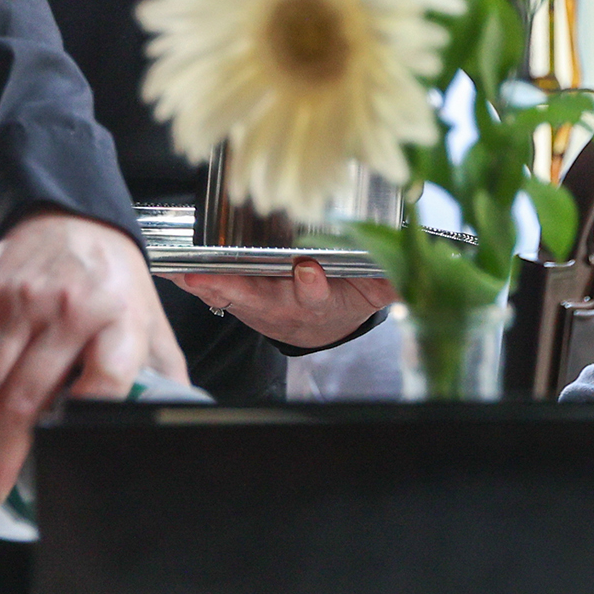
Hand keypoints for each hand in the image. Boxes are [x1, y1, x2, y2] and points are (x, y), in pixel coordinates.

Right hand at [0, 209, 184, 502]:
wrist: (68, 215)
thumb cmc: (112, 278)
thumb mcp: (149, 320)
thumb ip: (160, 374)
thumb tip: (171, 429)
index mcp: (119, 320)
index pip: (104, 380)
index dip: (83, 423)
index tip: (64, 459)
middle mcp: (68, 311)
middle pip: (29, 394)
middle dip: (3, 454)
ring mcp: (21, 304)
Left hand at [170, 259, 397, 347]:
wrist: (330, 322)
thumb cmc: (350, 298)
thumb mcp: (376, 292)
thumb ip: (391, 281)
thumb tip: (417, 271)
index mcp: (324, 303)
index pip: (320, 296)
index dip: (313, 286)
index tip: (308, 271)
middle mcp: (290, 309)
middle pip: (265, 300)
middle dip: (238, 289)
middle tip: (211, 278)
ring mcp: (265, 308)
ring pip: (236, 298)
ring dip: (210, 287)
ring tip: (184, 274)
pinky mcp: (246, 303)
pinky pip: (220, 294)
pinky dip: (199, 284)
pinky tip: (177, 273)